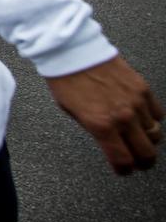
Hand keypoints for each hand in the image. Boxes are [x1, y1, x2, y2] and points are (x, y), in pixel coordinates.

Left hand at [46, 56, 163, 173]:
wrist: (73, 51)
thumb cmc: (65, 79)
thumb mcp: (71, 112)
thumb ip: (94, 129)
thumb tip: (107, 141)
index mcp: (101, 125)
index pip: (122, 160)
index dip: (124, 170)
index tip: (123, 170)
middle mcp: (122, 117)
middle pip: (146, 153)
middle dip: (143, 162)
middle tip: (139, 162)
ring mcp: (136, 102)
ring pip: (155, 133)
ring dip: (148, 140)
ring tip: (139, 139)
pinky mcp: (143, 88)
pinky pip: (157, 113)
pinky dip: (152, 119)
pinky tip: (142, 118)